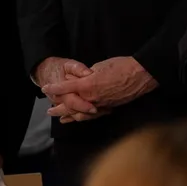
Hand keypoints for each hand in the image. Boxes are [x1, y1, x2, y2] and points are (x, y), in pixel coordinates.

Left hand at [43, 56, 157, 118]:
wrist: (142, 75)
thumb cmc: (121, 66)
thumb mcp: (98, 67)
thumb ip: (86, 76)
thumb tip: (79, 81)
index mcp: (87, 85)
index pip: (65, 88)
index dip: (54, 88)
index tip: (44, 89)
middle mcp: (93, 98)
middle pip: (71, 106)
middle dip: (58, 108)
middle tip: (48, 111)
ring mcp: (102, 104)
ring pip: (82, 113)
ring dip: (70, 116)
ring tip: (61, 119)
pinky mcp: (110, 107)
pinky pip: (94, 115)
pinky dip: (85, 117)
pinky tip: (80, 119)